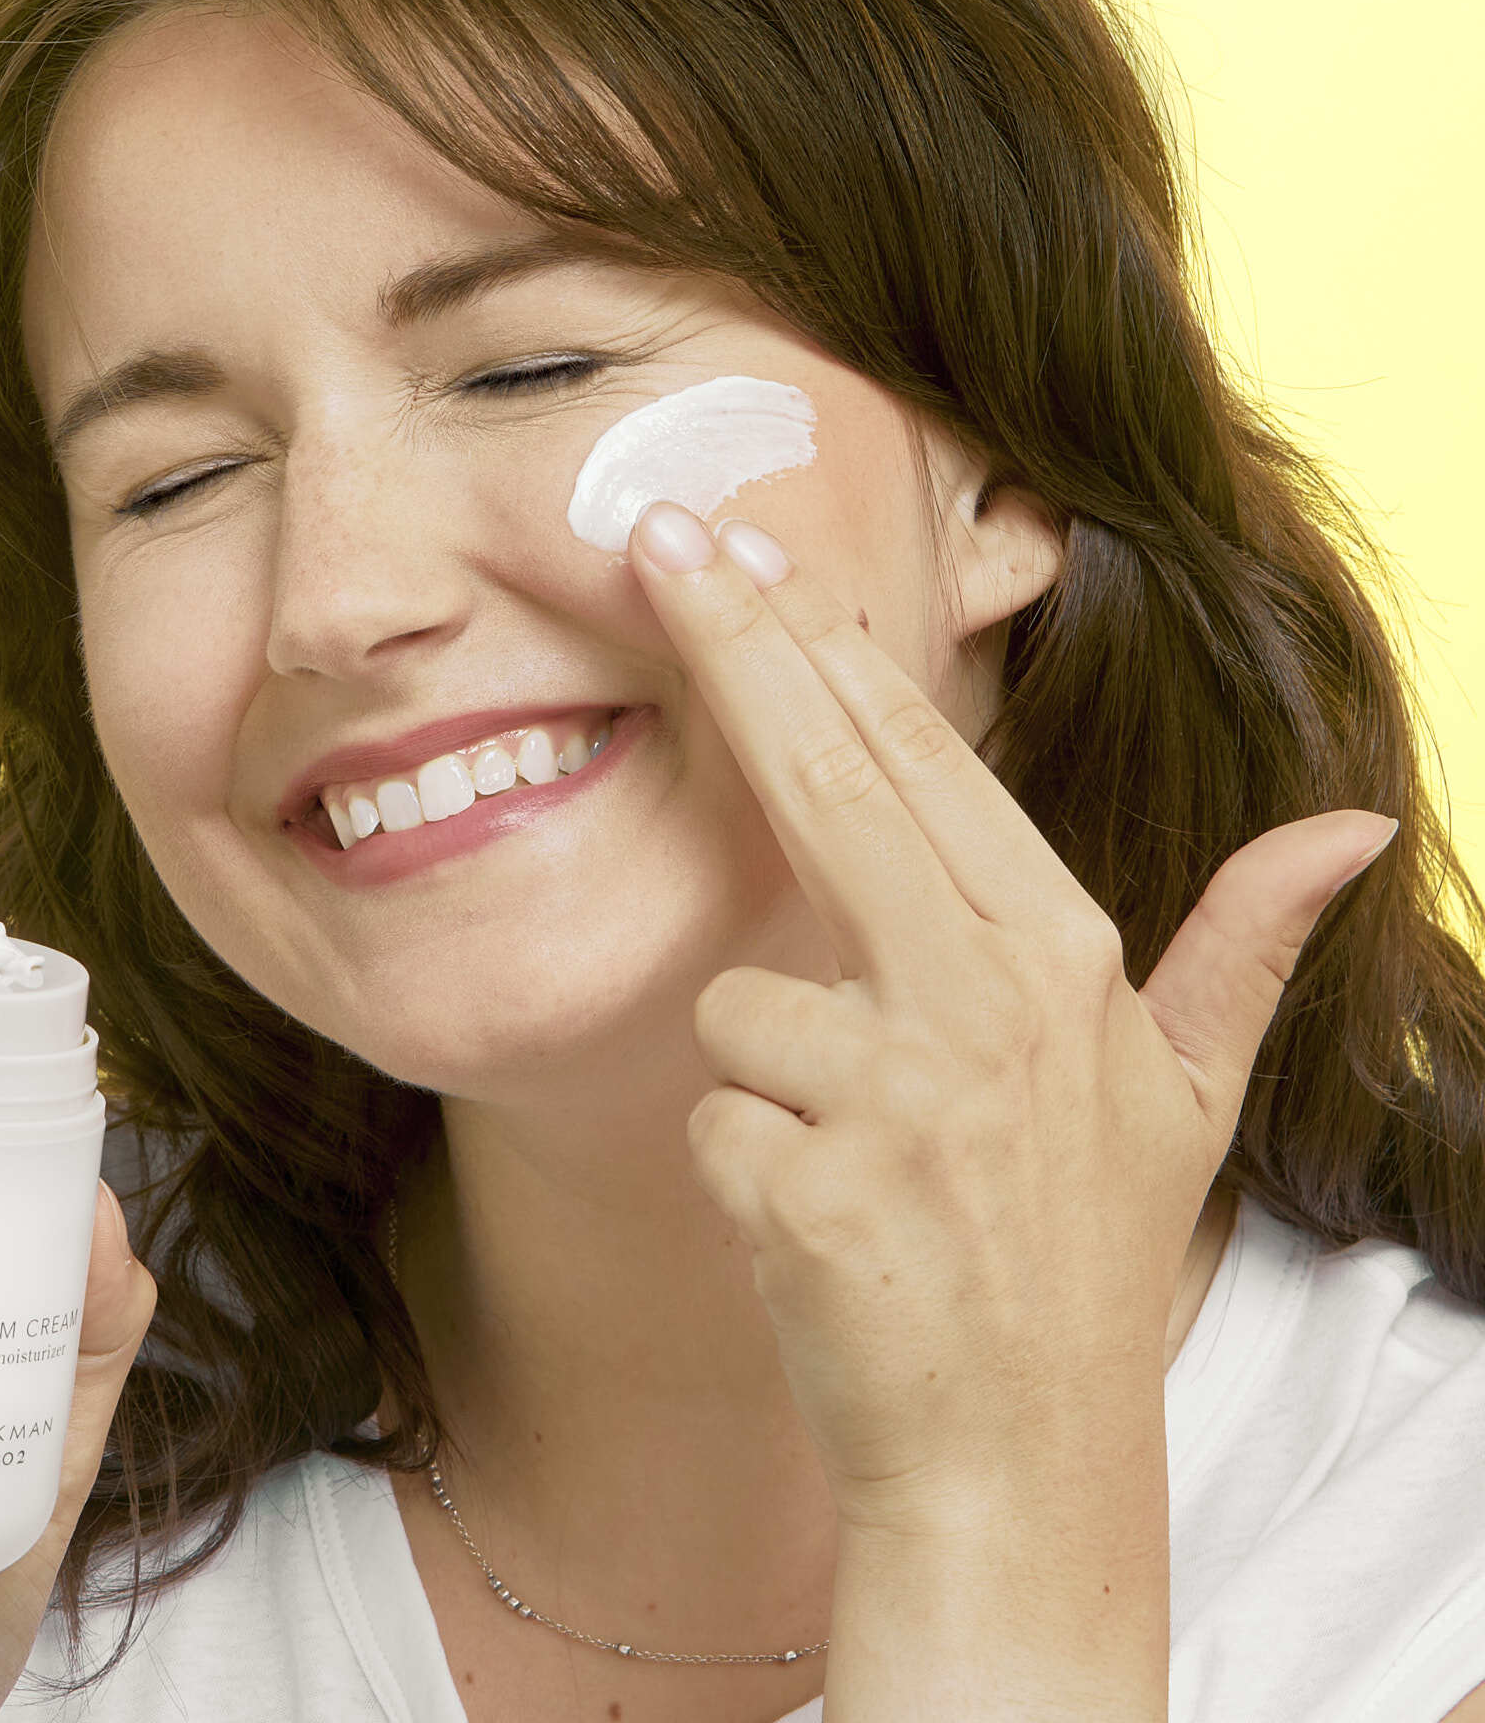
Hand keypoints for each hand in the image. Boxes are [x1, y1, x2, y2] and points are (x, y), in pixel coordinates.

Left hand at [627, 498, 1394, 1534]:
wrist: (1016, 1460)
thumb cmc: (1081, 1259)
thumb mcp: (1184, 1097)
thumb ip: (1247, 948)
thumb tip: (1349, 830)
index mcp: (1060, 957)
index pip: (924, 762)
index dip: (828, 650)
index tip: (753, 559)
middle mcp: (983, 1002)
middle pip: (827, 782)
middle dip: (734, 650)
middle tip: (657, 545)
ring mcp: (895, 1096)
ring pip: (739, 1002)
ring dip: (770, 1078)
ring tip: (862, 1163)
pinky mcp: (806, 1186)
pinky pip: (713, 1119)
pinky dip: (747, 1166)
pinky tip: (826, 1227)